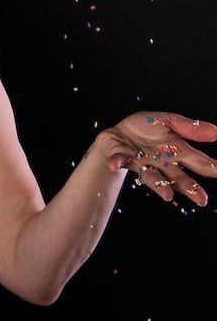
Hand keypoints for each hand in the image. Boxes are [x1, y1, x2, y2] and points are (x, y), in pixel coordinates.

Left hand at [98, 112, 216, 205]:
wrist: (120, 133)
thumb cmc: (148, 128)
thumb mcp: (169, 121)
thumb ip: (188, 127)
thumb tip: (216, 131)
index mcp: (178, 152)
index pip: (198, 162)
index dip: (211, 167)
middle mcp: (162, 163)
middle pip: (178, 178)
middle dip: (189, 187)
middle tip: (201, 199)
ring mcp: (143, 163)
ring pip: (152, 177)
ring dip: (158, 186)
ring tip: (166, 195)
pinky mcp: (123, 158)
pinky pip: (120, 160)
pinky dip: (118, 162)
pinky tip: (115, 165)